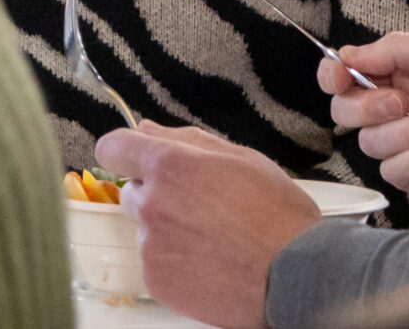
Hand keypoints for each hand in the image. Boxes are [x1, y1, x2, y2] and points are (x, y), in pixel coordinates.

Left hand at [94, 121, 320, 328]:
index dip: (124, 151)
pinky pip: (155, 263)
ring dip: (167, 231)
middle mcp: (152, 204)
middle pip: (131, 192)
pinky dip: (174, 263)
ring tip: (212, 240)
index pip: (112, 147)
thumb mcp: (240, 158)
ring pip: (146, 230)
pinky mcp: (157, 281)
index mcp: (170, 166)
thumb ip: (185, 139)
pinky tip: (209, 263)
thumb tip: (145, 128)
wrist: (296, 275)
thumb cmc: (277, 214)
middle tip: (198, 207)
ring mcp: (152, 246)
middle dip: (155, 195)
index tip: (136, 160)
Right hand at [318, 33, 408, 200]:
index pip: (346, 77)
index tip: (339, 78)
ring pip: (370, 145)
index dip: (333, 77)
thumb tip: (346, 54)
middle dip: (368, 108)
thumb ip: (393, 50)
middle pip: (345, 114)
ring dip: (406, 134)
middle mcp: (399, 109)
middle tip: (402, 102)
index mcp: (400, 75)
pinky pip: (395, 172)